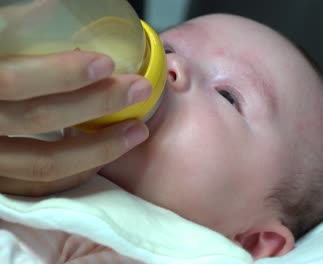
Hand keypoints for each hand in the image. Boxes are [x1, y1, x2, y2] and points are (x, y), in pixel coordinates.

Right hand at [0, 51, 150, 195]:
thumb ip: (18, 44)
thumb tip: (57, 14)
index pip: (13, 80)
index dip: (61, 73)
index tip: (106, 64)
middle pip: (39, 119)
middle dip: (97, 102)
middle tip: (139, 88)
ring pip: (44, 164)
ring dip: (99, 148)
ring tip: (136, 130)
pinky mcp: (0, 183)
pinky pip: (39, 187)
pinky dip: (77, 171)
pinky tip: (104, 154)